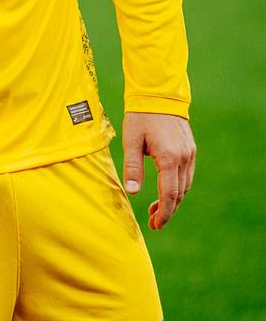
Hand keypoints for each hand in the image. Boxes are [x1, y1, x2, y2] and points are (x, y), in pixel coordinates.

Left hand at [122, 111, 195, 230]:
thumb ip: (132, 167)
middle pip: (179, 193)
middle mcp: (184, 158)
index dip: (164, 213)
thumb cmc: (140, 117)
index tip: (155, 225)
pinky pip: (186, 175)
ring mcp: (190, 154)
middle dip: (167, 210)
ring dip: (173, 200)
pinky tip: (165, 190)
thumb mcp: (131, 141)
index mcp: (169, 158)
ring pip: (185, 186)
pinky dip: (177, 187)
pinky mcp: (190, 149)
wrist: (158, 95)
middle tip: (153, 222)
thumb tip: (133, 192)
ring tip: (155, 209)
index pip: (169, 194)